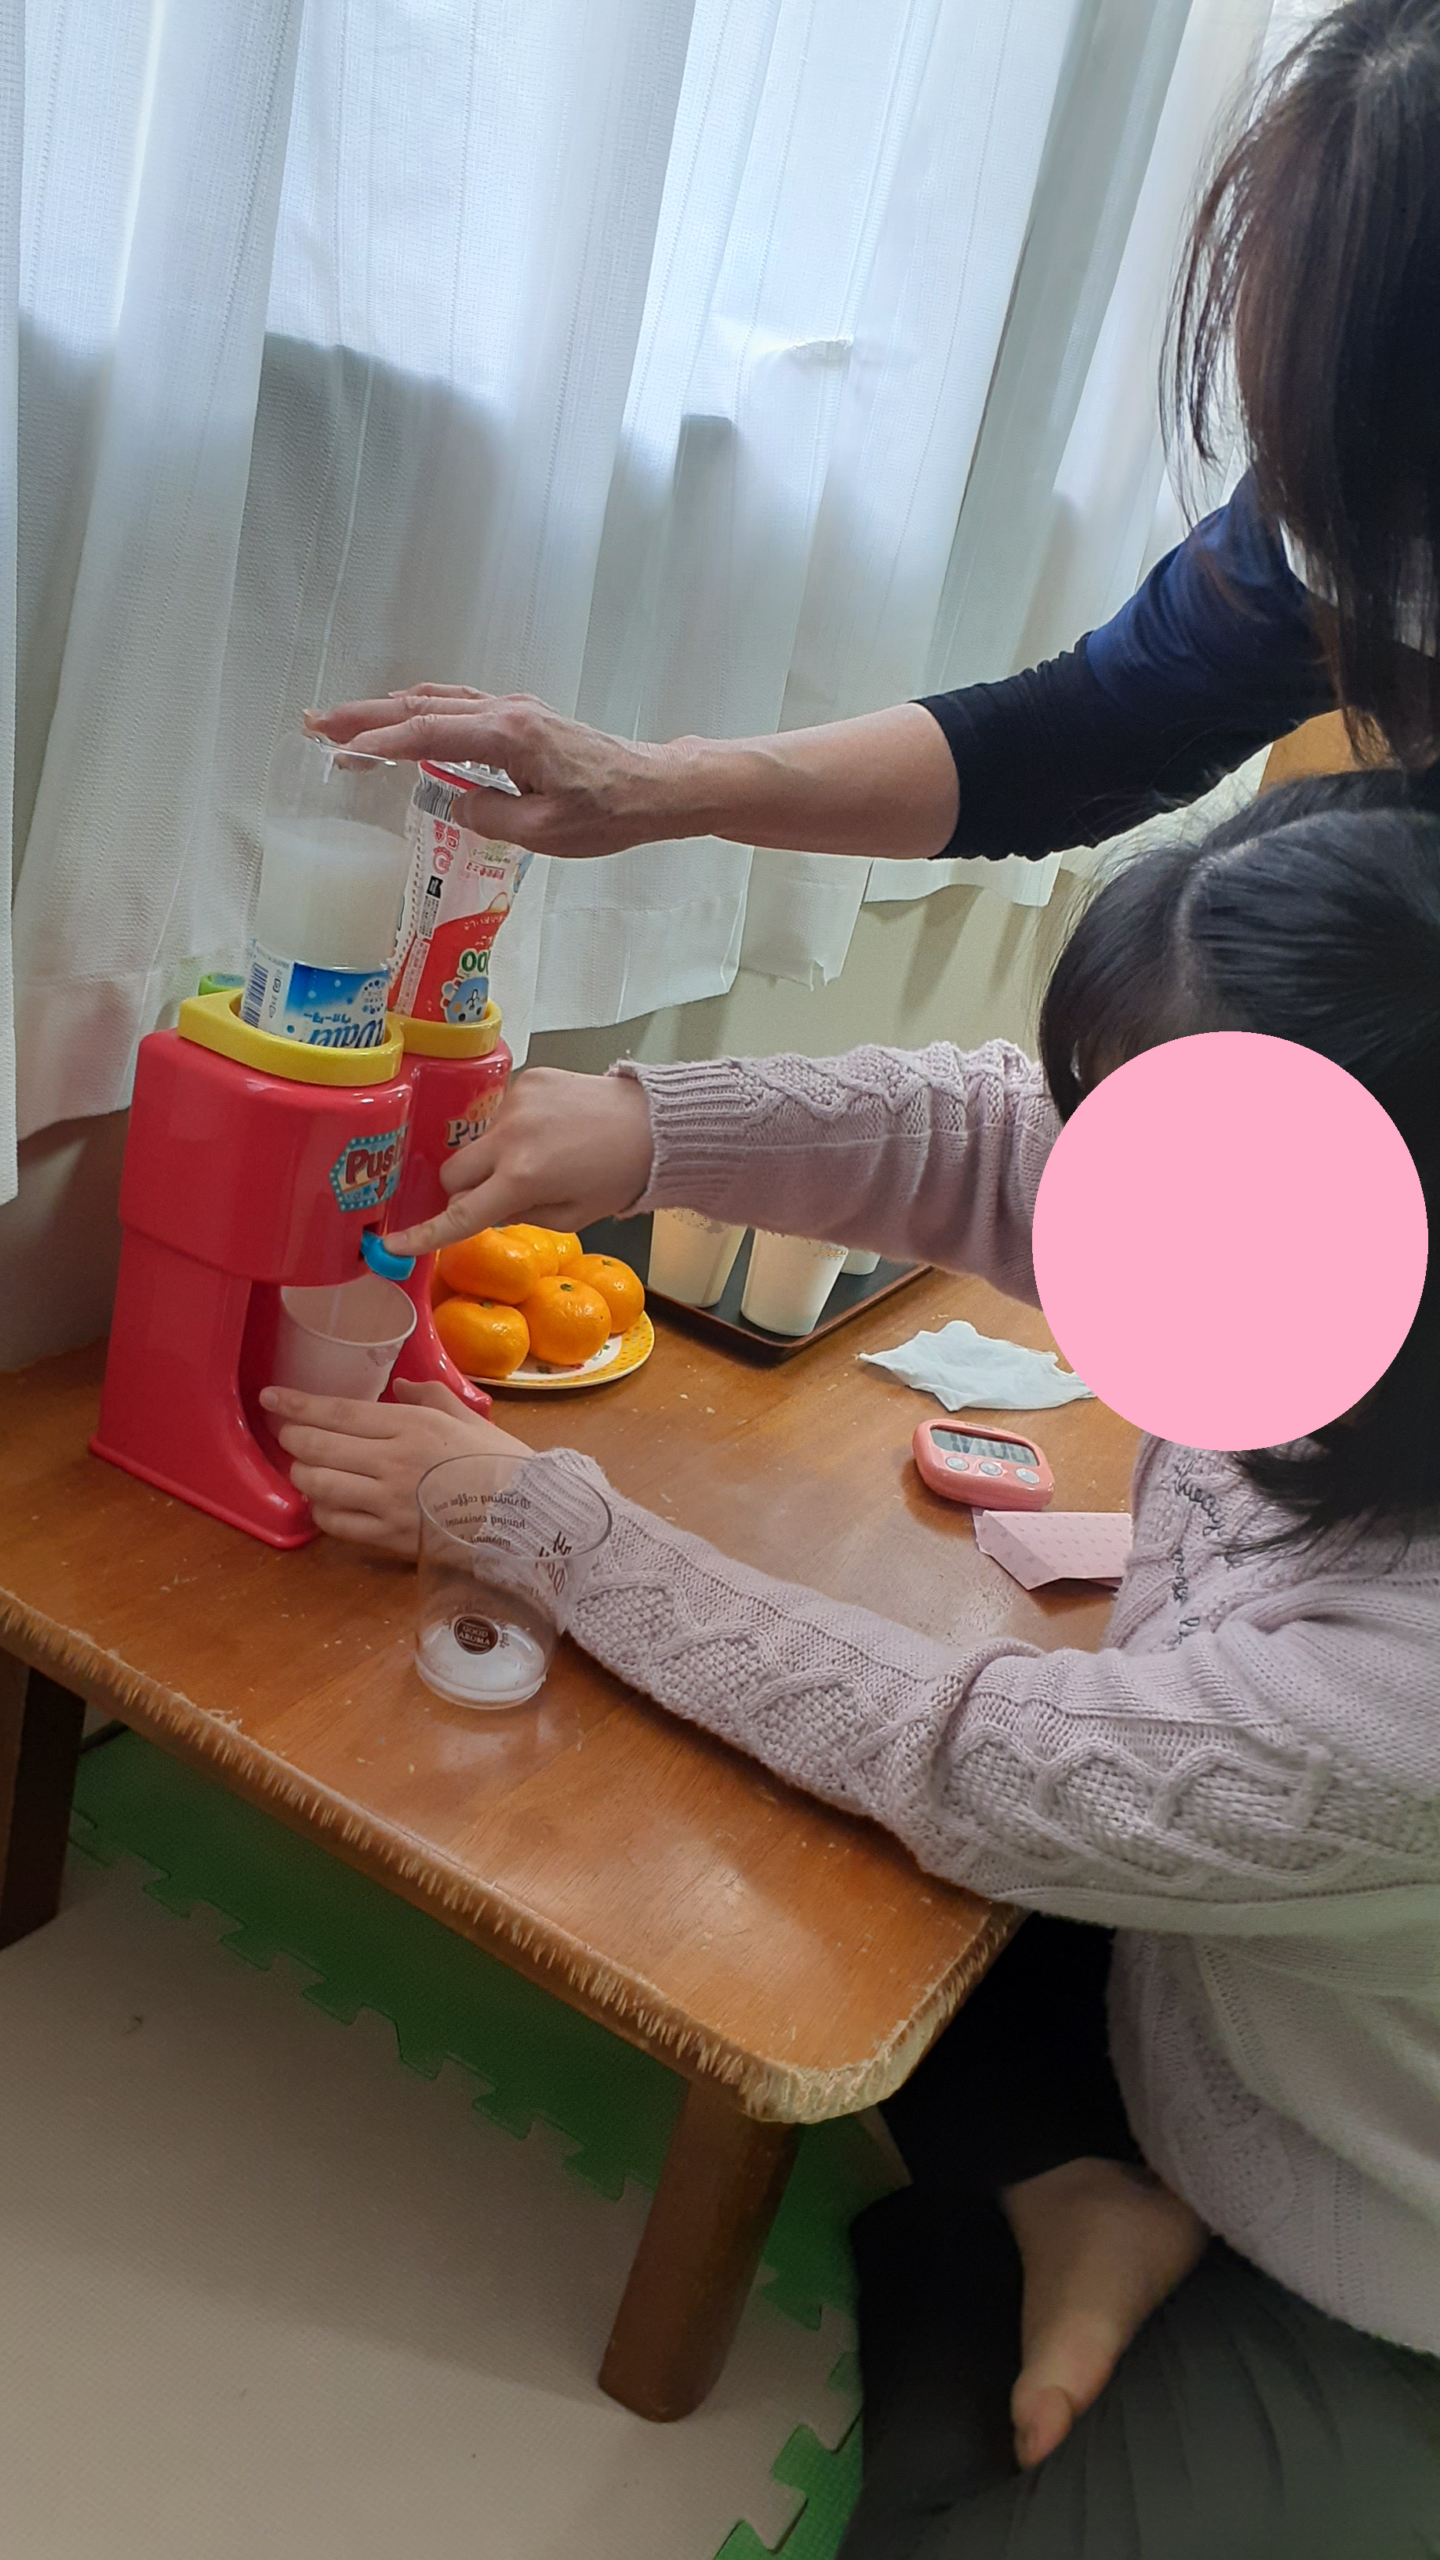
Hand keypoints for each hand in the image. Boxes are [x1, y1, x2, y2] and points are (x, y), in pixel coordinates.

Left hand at [259, 1378, 530, 1556]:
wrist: (525, 1517)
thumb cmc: (500, 1463)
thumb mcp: (466, 1416)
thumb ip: (428, 1395)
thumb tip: (401, 1385)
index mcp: (411, 1426)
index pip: (337, 1412)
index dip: (297, 1405)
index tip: (271, 1398)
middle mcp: (391, 1462)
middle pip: (315, 1448)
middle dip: (293, 1439)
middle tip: (289, 1434)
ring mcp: (386, 1502)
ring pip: (317, 1485)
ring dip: (304, 1475)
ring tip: (310, 1469)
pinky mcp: (387, 1537)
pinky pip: (334, 1523)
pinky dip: (322, 1510)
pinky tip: (330, 1501)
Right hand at [303, 685, 683, 858]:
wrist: (653, 788)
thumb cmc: (607, 813)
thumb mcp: (544, 831)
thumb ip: (488, 815)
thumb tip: (452, 801)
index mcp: (508, 735)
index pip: (428, 734)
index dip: (379, 743)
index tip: (339, 751)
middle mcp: (507, 712)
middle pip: (422, 708)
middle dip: (365, 717)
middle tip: (316, 725)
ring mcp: (514, 710)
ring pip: (438, 702)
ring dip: (388, 711)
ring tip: (344, 723)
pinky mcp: (522, 719)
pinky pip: (459, 705)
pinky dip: (422, 709)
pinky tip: (406, 715)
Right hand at [386, 1064, 654, 1256]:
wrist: (654, 1124)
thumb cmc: (617, 1177)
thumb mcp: (571, 1217)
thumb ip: (520, 1215)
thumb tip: (485, 1207)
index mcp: (523, 1179)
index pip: (461, 1214)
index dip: (425, 1234)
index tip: (392, 1245)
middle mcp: (510, 1138)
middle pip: (452, 1173)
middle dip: (463, 1190)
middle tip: (498, 1195)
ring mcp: (515, 1103)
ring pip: (477, 1141)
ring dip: (494, 1156)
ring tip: (544, 1154)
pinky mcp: (526, 1079)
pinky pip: (501, 1113)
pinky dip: (516, 1127)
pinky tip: (552, 1128)